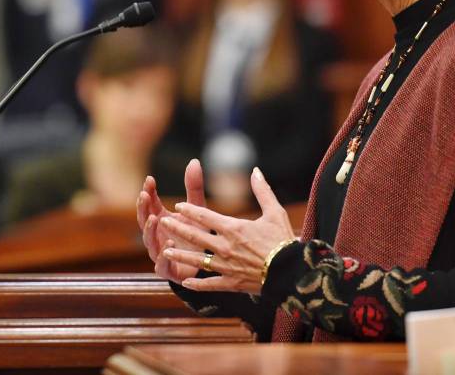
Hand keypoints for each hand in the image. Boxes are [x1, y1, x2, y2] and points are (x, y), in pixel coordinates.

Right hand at [136, 158, 206, 283]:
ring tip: (154, 218)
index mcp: (159, 220)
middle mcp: (156, 236)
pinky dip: (164, 253)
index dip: (148, 192)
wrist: (206, 264)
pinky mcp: (168, 270)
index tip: (150, 179)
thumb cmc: (197, 233)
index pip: (149, 204)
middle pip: (143, 221)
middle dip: (143, 208)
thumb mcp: (196, 209)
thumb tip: (194, 161)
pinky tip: (169, 242)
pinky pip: (162, 263)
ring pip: (149, 241)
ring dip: (149, 230)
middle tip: (144, 195)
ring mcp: (159, 253)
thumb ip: (193, 187)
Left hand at [159, 167, 294, 293]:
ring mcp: (226, 266)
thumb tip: (256, 170)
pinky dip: (197, 284)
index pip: (205, 216)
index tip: (178, 206)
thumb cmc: (283, 241)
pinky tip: (184, 282)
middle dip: (177, 228)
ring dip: (180, 256)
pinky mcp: (231, 283)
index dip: (190, 210)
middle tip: (162, 223)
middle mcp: (225, 247)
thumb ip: (262, 190)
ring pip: (197, 260)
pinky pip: (210, 284)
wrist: (291, 273)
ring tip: (164, 251)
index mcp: (233, 228)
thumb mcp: (274, 212)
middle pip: (195, 236)